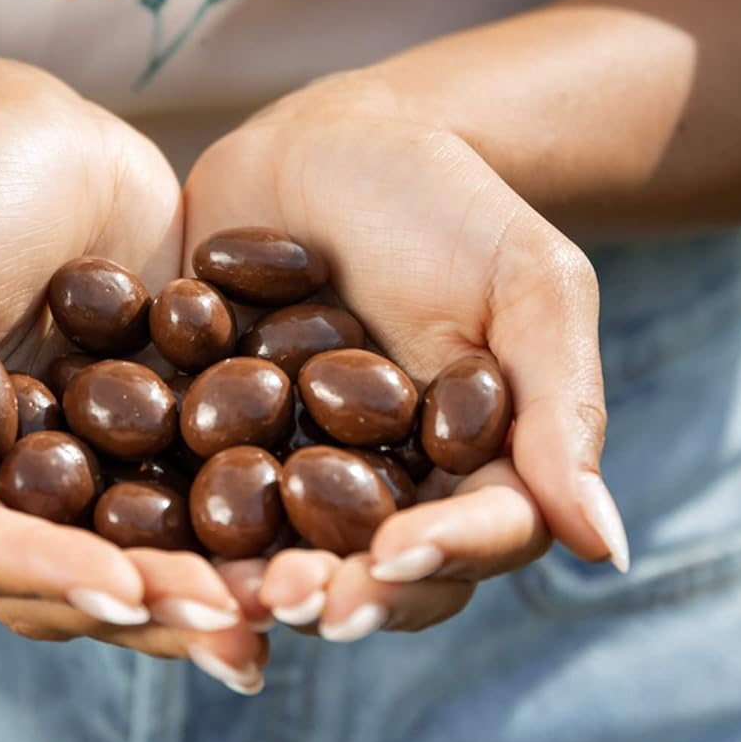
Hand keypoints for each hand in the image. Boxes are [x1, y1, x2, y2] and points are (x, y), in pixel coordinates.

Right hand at [0, 54, 268, 690]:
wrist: (31, 134)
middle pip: (83, 580)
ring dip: (222, 586)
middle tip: (238, 623)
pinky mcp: (170, 439)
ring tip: (296, 603)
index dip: (58, 578)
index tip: (133, 591)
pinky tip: (326, 540)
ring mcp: (100, 475)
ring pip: (158, 554)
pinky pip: (214, 491)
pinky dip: (264, 521)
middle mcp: (19, 501)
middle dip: (159, 605)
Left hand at [184, 69, 628, 641]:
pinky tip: (132, 534)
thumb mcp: (527, 282)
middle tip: (293, 598)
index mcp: (470, 473)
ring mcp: (288, 475)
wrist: (332, 142)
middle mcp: (379, 494)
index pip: (473, 537)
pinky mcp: (204, 445)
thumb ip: (560, 404)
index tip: (400, 556)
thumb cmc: (450, 204)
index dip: (441, 556)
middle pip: (368, 574)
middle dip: (336, 595)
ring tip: (223, 590)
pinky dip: (168, 521)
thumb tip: (608, 547)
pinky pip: (188, 494)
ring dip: (250, 583)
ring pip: (277, 554)